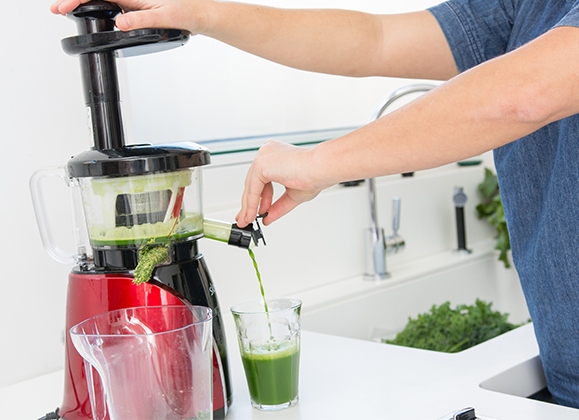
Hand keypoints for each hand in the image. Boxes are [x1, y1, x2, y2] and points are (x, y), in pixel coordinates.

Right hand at [50, 0, 209, 33]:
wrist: (200, 16)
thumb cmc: (187, 13)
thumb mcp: (165, 18)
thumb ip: (142, 20)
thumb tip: (120, 24)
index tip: (65, 6)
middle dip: (75, 0)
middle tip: (57, 9)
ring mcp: (133, 1)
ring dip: (84, 2)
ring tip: (65, 8)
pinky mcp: (137, 7)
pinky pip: (112, 4)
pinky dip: (97, 7)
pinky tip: (88, 10)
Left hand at [236, 140, 328, 227]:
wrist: (321, 168)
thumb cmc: (315, 175)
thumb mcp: (292, 195)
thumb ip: (278, 206)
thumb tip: (268, 218)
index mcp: (275, 156)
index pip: (261, 179)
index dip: (258, 198)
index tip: (256, 212)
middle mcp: (267, 153)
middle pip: (253, 182)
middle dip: (249, 204)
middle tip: (246, 219)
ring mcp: (263, 156)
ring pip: (251, 186)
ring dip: (249, 206)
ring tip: (249, 220)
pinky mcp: (261, 163)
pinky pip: (252, 187)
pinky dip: (252, 203)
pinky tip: (253, 214)